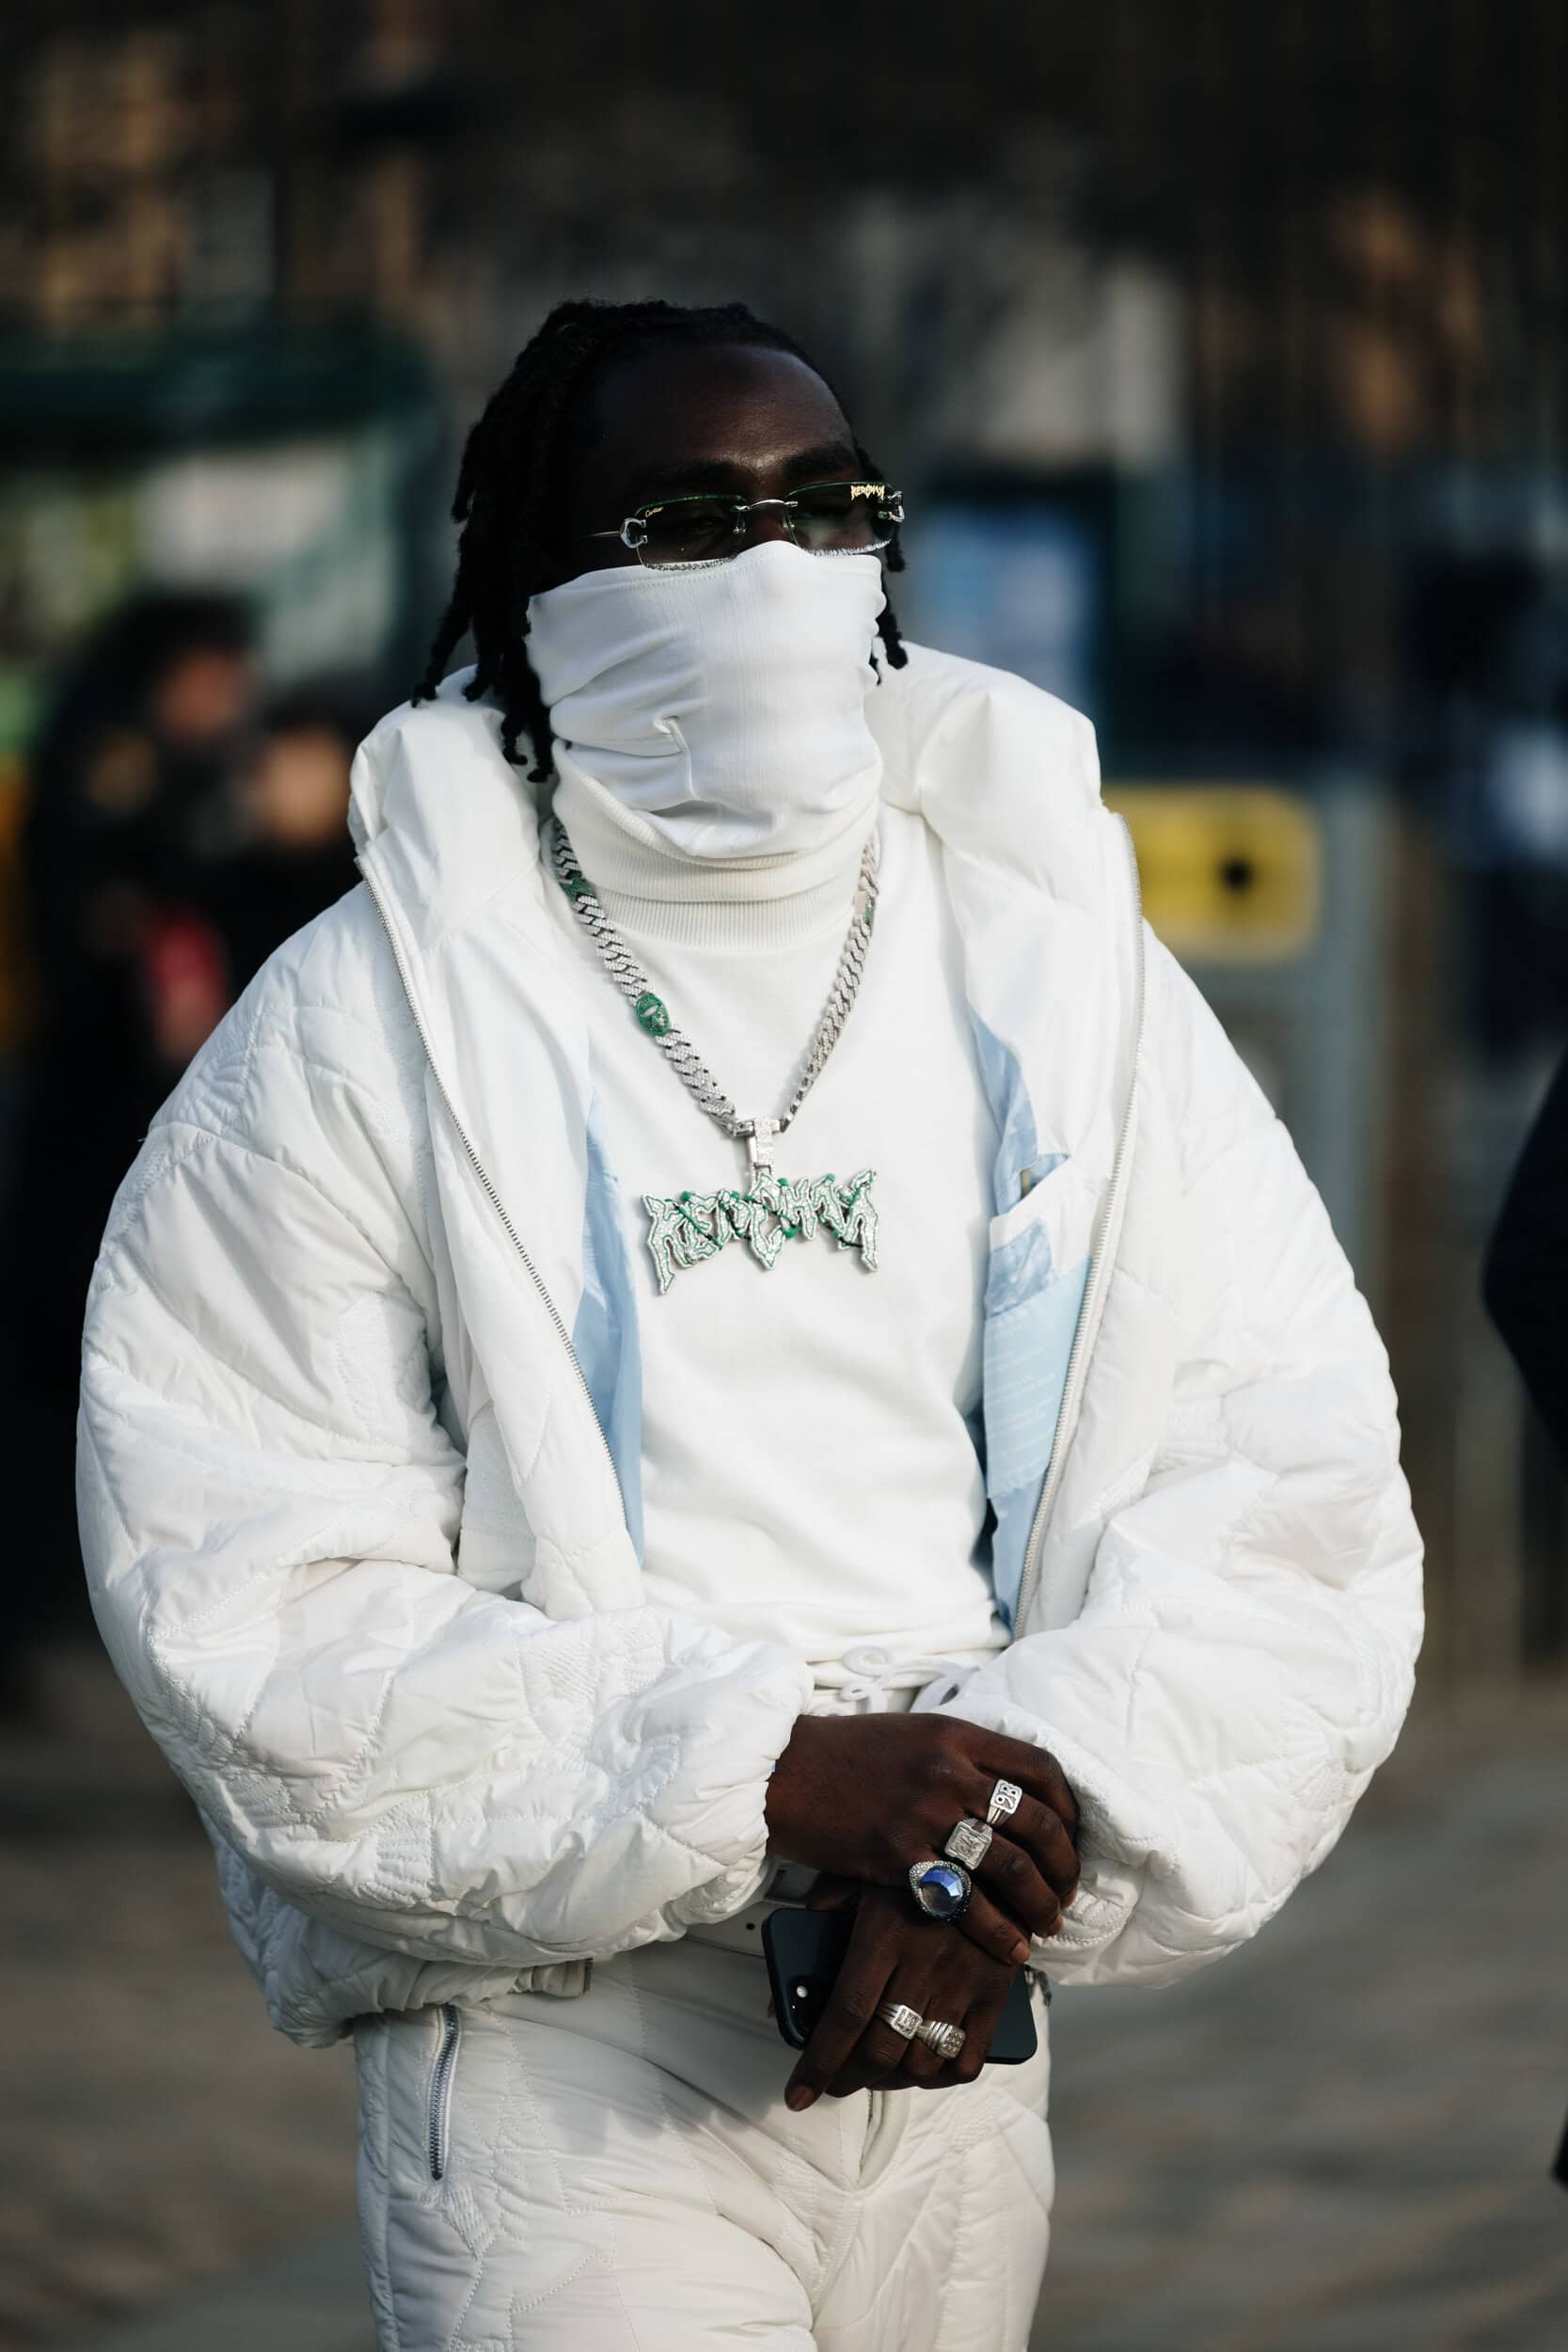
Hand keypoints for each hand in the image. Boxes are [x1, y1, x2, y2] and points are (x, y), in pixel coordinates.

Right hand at [764, 1712, 1078, 1968]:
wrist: (783, 1769)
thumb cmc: (845, 1753)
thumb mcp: (912, 1734)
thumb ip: (960, 1755)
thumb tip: (1005, 1787)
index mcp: (957, 1735)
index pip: (1039, 1769)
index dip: (1067, 1807)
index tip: (1069, 1836)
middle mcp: (950, 1771)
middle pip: (1036, 1821)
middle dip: (1064, 1863)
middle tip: (1066, 1890)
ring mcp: (925, 1814)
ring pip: (1010, 1865)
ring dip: (1040, 1902)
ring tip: (1047, 1924)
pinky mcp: (898, 1855)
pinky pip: (965, 1900)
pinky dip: (996, 1929)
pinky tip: (1010, 1947)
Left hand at [783, 1881, 1024, 2107]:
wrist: (986, 1844)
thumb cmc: (910, 1858)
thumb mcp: (857, 1873)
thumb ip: (818, 1920)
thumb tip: (784, 1987)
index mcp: (883, 1934)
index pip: (845, 2016)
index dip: (819, 2063)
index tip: (798, 2096)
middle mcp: (924, 1964)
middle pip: (881, 2048)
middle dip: (848, 2079)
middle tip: (833, 2084)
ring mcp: (964, 1981)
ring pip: (921, 2061)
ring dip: (890, 2080)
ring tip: (873, 2073)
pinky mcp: (995, 1992)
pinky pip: (968, 2058)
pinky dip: (940, 2077)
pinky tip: (920, 2068)